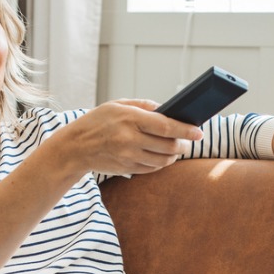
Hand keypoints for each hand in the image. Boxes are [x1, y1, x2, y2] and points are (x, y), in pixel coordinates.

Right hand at [40, 100, 204, 178]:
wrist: (75, 146)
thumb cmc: (98, 121)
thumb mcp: (117, 104)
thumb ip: (144, 105)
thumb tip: (168, 110)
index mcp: (130, 119)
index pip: (166, 127)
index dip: (186, 130)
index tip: (199, 131)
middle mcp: (130, 139)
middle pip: (168, 146)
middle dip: (183, 144)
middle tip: (188, 140)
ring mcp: (128, 156)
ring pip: (163, 160)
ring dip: (174, 155)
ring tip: (176, 148)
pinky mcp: (126, 168)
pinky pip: (152, 168)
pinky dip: (161, 163)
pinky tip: (162, 156)